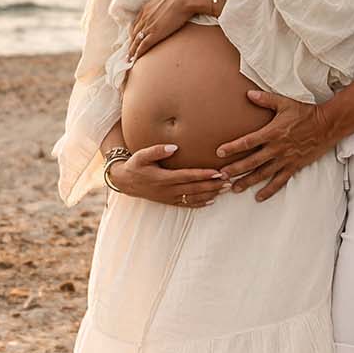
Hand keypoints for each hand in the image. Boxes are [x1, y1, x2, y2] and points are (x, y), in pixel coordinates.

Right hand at [107, 143, 227, 208]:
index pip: (187, 176)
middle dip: (212, 185)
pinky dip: (200, 203)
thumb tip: (174, 147)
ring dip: (210, 194)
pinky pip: (187, 204)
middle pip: (194, 188)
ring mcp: (169, 197)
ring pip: (193, 198)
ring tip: (225, 189)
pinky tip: (212, 201)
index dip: (203, 175)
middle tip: (228, 180)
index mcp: (163, 178)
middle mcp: (168, 190)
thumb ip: (156, 150)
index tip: (217, 172)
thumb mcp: (141, 155)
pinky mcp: (169, 201)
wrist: (125, 182)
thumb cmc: (135, 165)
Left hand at [125, 0, 215, 61]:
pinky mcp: (155, 33)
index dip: (133, 31)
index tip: (132, 37)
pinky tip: (135, 59)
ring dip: (132, 50)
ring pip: (136, 41)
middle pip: (134, 32)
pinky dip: (137, 53)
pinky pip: (143, 45)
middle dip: (131, 42)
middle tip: (128, 51)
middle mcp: (144, 17)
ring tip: (129, 59)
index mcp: (147, 7)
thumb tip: (169, 5)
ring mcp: (149, 25)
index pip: (136, 22)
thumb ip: (163, 3)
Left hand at [216, 91, 334, 201]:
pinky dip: (269, 190)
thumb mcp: (285, 103)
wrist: (327, 125)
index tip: (219, 152)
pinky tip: (259, 197)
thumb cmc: (305, 113)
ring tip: (235, 188)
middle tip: (221, 176)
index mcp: (272, 132)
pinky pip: (280, 181)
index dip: (233, 147)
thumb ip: (266, 99)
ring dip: (248, 181)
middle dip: (236, 169)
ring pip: (263, 174)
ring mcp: (285, 159)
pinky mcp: (294, 166)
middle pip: (252, 162)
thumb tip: (248, 94)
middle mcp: (277, 148)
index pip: (248, 141)